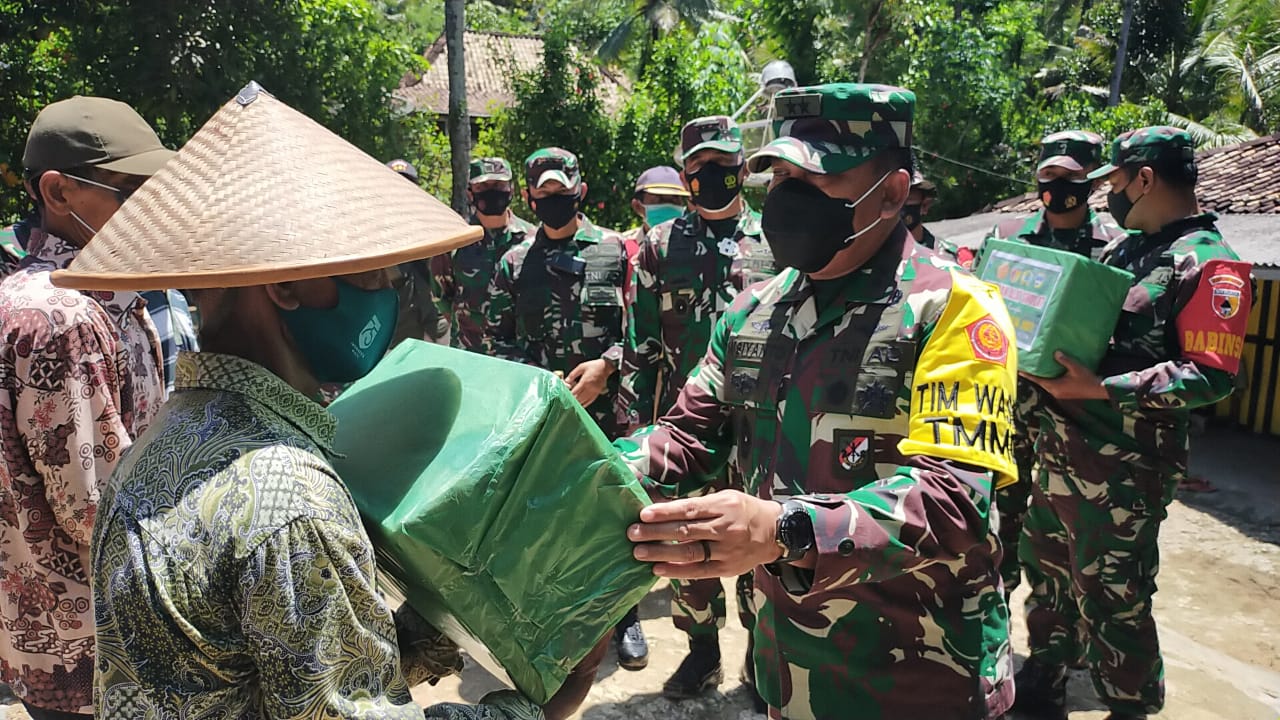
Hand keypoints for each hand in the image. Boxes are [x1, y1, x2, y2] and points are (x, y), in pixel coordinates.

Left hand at [565, 359, 613, 406]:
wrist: (605, 367)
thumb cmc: (594, 366)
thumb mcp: (581, 367)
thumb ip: (573, 374)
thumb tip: (566, 381)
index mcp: (585, 382)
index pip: (574, 392)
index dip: (568, 395)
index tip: (563, 396)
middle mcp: (589, 388)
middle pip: (578, 398)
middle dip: (571, 400)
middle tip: (566, 400)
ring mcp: (593, 392)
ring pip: (583, 402)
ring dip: (577, 403)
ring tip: (571, 403)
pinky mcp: (596, 394)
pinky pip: (589, 402)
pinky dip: (583, 404)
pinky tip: (579, 404)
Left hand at [628, 490, 782, 578]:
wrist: (776, 532)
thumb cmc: (743, 511)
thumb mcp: (725, 498)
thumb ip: (699, 505)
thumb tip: (663, 508)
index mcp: (724, 506)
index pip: (690, 509)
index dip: (666, 512)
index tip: (643, 514)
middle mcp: (726, 528)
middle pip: (686, 531)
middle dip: (656, 533)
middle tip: (632, 534)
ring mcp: (727, 550)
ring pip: (690, 553)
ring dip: (661, 553)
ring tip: (639, 553)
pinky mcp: (727, 568)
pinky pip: (699, 571)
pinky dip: (677, 571)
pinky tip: (658, 569)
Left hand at [1021, 351, 1108, 400]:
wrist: (1099, 390)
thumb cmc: (1087, 379)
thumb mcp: (1075, 368)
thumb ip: (1064, 360)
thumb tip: (1055, 353)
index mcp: (1054, 387)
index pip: (1037, 380)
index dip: (1028, 375)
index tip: (1019, 370)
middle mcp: (1054, 392)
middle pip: (1040, 382)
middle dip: (1033, 375)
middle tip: (1025, 367)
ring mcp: (1059, 394)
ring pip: (1046, 384)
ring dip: (1041, 377)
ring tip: (1035, 369)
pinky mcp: (1064, 393)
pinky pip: (1052, 385)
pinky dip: (1048, 379)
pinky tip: (1049, 373)